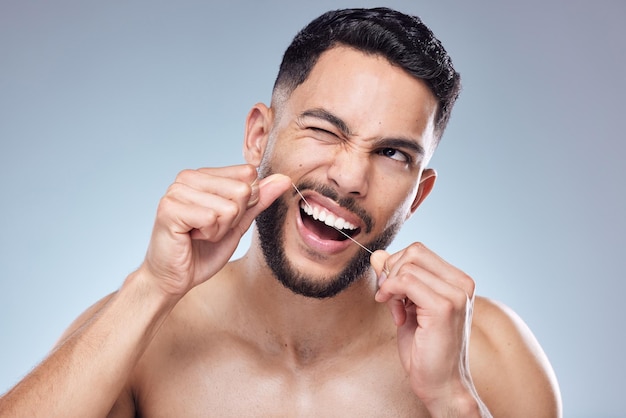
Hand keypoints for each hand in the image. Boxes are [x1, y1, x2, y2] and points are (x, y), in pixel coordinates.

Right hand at [141, 164, 290, 297]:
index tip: (222, 219)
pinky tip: (192, 237)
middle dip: (233, 219)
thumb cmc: (202, 251)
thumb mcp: (239, 224)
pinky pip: (212, 218)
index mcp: (204, 175)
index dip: (244, 204)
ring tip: (200, 234)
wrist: (174, 278)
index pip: (248, 175)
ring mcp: (176, 191)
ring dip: (219, 229)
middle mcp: (188, 177)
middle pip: (242, 190)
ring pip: (229, 206)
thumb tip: (284, 178)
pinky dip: (208, 234)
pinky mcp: (169, 208)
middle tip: (210, 230)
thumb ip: (259, 200)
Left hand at [371, 244, 479, 412]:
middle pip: (413, 252)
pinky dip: (391, 293)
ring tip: (397, 312)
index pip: (418, 251)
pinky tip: (397, 315)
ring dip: (391, 287)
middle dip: (392, 272)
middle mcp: (462, 284)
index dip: (396, 266)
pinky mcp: (444, 307)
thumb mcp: (406, 305)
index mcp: (458, 281)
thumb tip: (377, 254)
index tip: (392, 292)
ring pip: (408, 266)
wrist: (441, 384)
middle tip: (389, 299)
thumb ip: (395, 279)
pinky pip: (406, 281)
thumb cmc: (425, 349)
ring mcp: (455, 294)